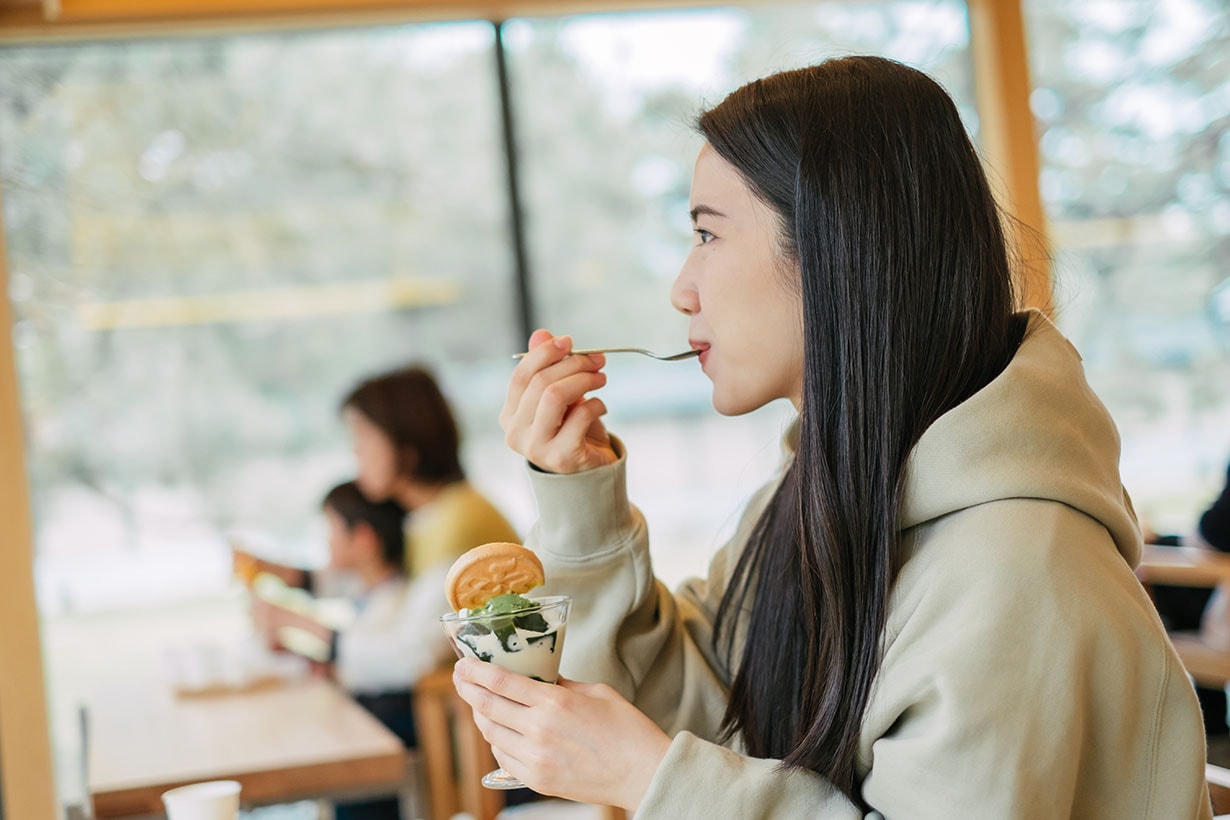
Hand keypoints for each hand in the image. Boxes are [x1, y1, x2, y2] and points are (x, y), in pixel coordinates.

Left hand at [453, 658, 669, 811]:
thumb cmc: (626, 729)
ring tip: (477, 701)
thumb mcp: (595, 692)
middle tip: (460, 676)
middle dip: (468, 688)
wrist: (642, 773)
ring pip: (491, 734)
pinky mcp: (537, 780)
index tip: (463, 662)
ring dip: (479, 715)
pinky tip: (499, 730)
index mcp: (554, 702)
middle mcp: (539, 730)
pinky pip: (503, 757)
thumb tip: (538, 676)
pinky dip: (496, 741)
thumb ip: (561, 683)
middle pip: (487, 706)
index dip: (475, 670)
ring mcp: (536, 758)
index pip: (500, 682)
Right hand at [501, 329, 616, 473]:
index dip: (544, 353)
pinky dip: (596, 404)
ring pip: (555, 396)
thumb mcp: (559, 396)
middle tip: (597, 361)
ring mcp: (536, 448)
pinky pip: (579, 416)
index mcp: (509, 416)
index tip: (569, 342)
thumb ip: (547, 366)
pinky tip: (601, 407)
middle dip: (573, 365)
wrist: (589, 473)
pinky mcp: (561, 457)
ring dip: (584, 380)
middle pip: (540, 383)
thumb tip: (541, 334)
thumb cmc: (572, 430)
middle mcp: (515, 433)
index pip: (521, 376)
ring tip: (601, 378)